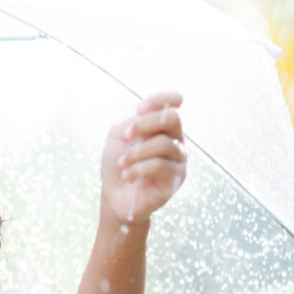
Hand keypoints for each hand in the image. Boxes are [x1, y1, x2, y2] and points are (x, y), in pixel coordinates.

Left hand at [100, 91, 186, 224]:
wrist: (115, 194)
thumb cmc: (118, 163)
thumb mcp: (119, 136)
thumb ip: (134, 122)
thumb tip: (149, 118)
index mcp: (162, 125)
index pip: (174, 100)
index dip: (159, 99)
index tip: (138, 109)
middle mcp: (175, 139)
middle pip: (172, 118)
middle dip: (145, 125)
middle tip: (126, 137)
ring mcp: (179, 158)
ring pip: (164, 144)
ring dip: (136, 153)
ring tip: (122, 164)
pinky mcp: (177, 178)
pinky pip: (160, 166)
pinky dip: (138, 169)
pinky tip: (127, 176)